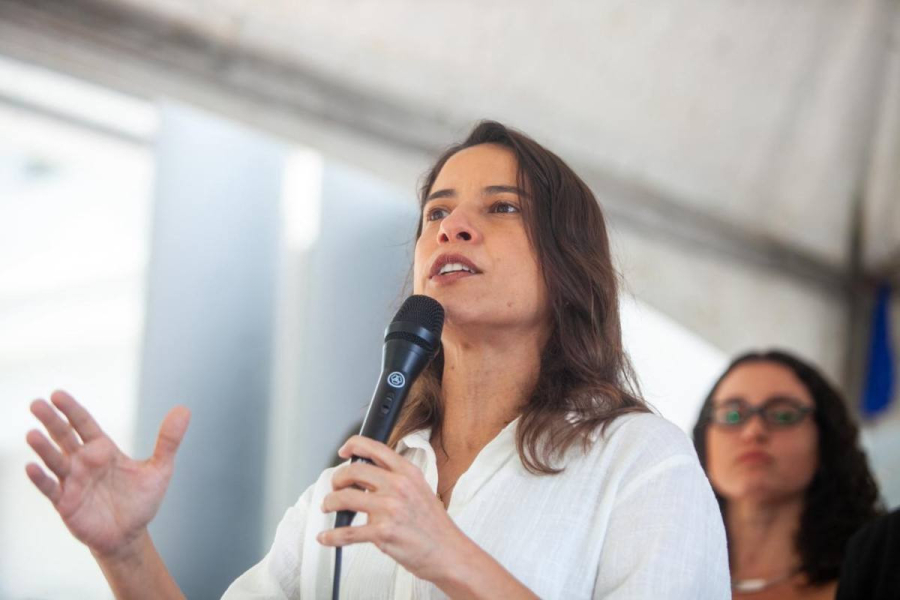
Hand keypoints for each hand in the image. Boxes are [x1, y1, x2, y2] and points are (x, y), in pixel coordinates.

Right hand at [25, 390, 190, 560]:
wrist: (130, 535)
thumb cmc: (141, 501)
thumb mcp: (160, 468)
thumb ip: (169, 440)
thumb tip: (184, 409)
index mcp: (103, 450)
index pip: (84, 424)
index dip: (72, 410)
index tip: (58, 394)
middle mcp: (84, 462)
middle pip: (64, 436)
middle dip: (51, 420)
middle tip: (36, 403)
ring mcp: (72, 482)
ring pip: (54, 460)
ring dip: (43, 448)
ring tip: (32, 434)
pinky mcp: (66, 503)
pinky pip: (50, 489)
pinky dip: (41, 479)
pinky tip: (32, 467)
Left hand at [317, 435, 466, 582]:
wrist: (448, 552)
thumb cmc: (434, 525)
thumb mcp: (419, 490)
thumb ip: (395, 479)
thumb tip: (366, 475)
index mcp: (407, 472)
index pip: (375, 448)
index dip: (353, 445)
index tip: (343, 451)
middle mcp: (398, 486)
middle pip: (354, 471)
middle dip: (337, 479)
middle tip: (335, 487)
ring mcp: (390, 509)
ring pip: (344, 498)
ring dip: (330, 502)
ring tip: (329, 507)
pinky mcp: (382, 533)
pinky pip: (347, 532)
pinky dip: (331, 536)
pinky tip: (326, 536)